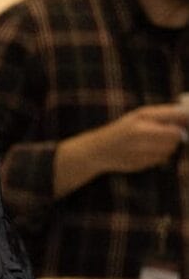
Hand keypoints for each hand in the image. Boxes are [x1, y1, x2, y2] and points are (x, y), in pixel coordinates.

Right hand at [55, 105, 188, 195]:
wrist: (98, 150)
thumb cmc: (123, 129)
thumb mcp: (139, 116)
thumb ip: (164, 115)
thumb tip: (188, 117)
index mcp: (141, 117)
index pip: (177, 118)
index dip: (186, 120)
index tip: (186, 122)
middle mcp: (140, 132)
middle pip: (175, 135)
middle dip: (175, 135)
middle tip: (166, 133)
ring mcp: (139, 149)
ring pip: (170, 149)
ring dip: (167, 147)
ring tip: (153, 143)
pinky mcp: (140, 163)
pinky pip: (161, 160)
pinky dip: (158, 157)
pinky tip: (145, 153)